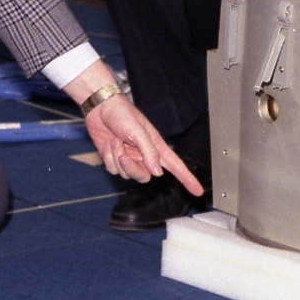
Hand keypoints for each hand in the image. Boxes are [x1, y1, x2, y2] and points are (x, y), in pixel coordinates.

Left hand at [63, 61, 203, 191]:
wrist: (101, 107)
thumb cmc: (123, 113)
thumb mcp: (139, 131)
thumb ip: (149, 152)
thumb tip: (158, 173)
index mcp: (156, 146)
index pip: (176, 166)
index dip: (187, 179)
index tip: (198, 191)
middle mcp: (144, 155)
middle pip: (145, 176)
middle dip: (132, 167)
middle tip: (124, 154)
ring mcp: (130, 157)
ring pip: (127, 174)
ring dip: (118, 158)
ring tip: (116, 140)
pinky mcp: (115, 158)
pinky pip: (113, 170)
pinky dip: (109, 157)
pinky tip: (109, 143)